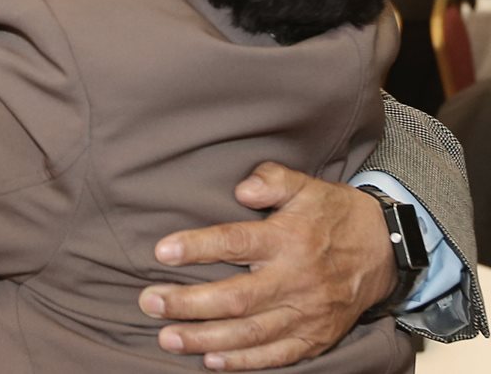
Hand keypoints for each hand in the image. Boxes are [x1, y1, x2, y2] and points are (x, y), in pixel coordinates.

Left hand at [137, 162, 395, 370]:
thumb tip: (241, 189)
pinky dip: (244, 362)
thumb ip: (271, 180)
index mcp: (287, 239)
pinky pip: (277, 355)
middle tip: (149, 303)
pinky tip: (211, 361)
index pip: (235, 243)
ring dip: (205, 339)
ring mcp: (306, 313)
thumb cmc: (333, 214)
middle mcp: (295, 279)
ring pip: (250, 333)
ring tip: (167, 338)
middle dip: (188, 304)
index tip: (161, 252)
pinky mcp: (316, 337)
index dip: (197, 248)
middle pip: (235, 298)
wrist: (386, 249)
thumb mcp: (305, 185)